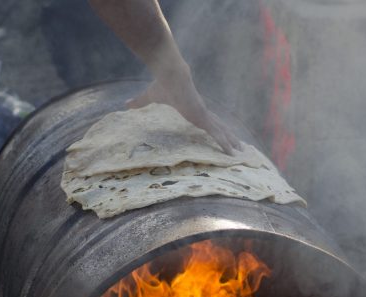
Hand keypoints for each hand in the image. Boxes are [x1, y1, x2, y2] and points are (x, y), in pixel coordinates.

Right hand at [127, 67, 241, 154]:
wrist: (171, 75)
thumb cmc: (162, 84)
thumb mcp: (150, 97)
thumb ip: (140, 103)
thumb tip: (124, 104)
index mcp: (192, 107)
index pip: (206, 119)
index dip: (213, 125)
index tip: (219, 131)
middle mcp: (201, 112)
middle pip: (218, 126)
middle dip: (228, 135)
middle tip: (237, 145)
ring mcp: (204, 115)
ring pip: (221, 131)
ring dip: (231, 141)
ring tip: (240, 152)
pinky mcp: (203, 118)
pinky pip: (217, 134)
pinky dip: (225, 143)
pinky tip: (232, 152)